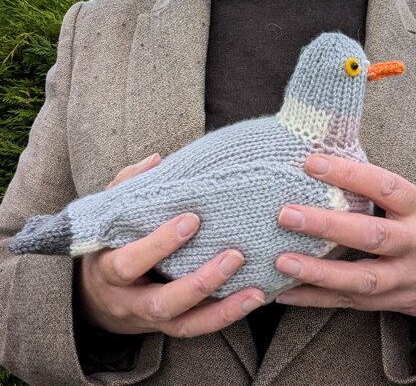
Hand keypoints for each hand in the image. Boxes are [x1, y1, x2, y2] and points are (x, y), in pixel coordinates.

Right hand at [76, 153, 264, 335]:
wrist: (95, 299)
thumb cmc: (107, 247)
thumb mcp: (107, 217)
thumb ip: (128, 187)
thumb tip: (157, 160)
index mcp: (109, 270)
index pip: (130, 262)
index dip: (160, 243)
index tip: (192, 219)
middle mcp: (128, 300)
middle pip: (162, 301)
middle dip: (199, 281)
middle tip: (234, 255)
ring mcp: (149, 318)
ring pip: (184, 324)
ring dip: (221, 310)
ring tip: (255, 293)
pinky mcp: (167, 327)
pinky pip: (196, 329)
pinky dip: (224, 317)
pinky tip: (251, 300)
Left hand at [275, 154, 415, 315]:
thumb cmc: (411, 224)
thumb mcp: (402, 204)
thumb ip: (371, 189)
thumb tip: (316, 159)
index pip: (384, 187)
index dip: (350, 174)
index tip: (311, 163)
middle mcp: (413, 244)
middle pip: (371, 235)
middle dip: (326, 225)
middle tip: (286, 215)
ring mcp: (403, 278)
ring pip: (361, 278)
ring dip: (318, 271)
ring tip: (281, 261)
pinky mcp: (389, 301)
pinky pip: (348, 302)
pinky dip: (313, 298)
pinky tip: (283, 293)